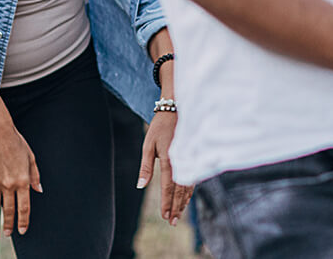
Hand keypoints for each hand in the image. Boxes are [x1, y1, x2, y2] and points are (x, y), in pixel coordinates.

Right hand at [0, 124, 41, 235]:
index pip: (24, 207)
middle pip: (9, 210)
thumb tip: (39, 190)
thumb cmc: (16, 142)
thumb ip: (35, 175)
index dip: (23, 220)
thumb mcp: (30, 157)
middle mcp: (9, 184)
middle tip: (8, 234)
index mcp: (22, 180)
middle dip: (9, 224)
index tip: (22, 230)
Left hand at [139, 109, 192, 225]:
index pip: (168, 187)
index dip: (167, 203)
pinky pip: (192, 179)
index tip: (165, 216)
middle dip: (176, 207)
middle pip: (180, 190)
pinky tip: (186, 199)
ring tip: (178, 215)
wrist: (176, 109)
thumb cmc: (159, 127)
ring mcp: (189, 159)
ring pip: (188, 186)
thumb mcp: (148, 145)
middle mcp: (182, 161)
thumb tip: (140, 186)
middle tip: (172, 222)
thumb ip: (146, 167)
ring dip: (183, 202)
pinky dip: (189, 192)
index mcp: (170, 159)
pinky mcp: (192, 157)